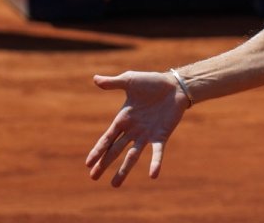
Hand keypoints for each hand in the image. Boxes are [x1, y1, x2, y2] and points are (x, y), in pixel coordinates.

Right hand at [86, 70, 188, 186]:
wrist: (175, 85)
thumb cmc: (152, 82)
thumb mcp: (130, 80)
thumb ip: (113, 83)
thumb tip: (95, 79)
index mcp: (124, 118)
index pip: (107, 138)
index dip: (98, 150)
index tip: (88, 163)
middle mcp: (133, 130)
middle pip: (115, 150)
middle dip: (104, 163)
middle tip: (93, 177)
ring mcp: (147, 135)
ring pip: (132, 156)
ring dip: (124, 170)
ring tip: (114, 185)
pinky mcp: (161, 136)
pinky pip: (157, 152)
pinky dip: (155, 162)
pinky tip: (153, 175)